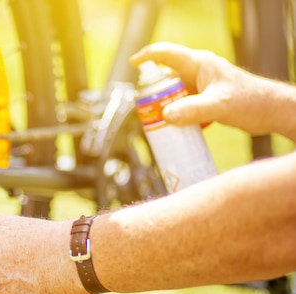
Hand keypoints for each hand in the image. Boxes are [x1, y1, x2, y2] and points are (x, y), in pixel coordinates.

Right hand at [130, 42, 280, 136]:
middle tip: (146, 110)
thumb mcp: (219, 105)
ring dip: (164, 107)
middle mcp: (198, 73)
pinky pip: (183, 106)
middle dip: (153, 94)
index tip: (132, 64)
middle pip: (166, 79)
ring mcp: (201, 87)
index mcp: (199, 64)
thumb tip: (166, 116)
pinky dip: (176, 116)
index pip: (167, 54)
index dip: (147, 56)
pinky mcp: (205, 100)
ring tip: (159, 123)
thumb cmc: (251, 101)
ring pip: (173, 94)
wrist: (271, 112)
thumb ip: (193, 110)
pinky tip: (177, 128)